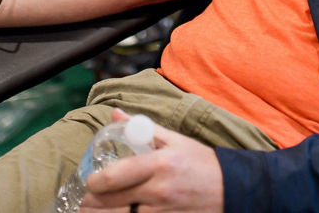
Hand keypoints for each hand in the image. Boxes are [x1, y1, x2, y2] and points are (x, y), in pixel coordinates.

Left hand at [80, 108, 222, 211]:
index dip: (95, 182)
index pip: (116, 176)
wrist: (232, 190)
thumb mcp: (175, 140)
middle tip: (86, 201)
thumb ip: (141, 129)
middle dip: (91, 203)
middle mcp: (159, 191)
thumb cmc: (200, 163)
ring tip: (91, 212)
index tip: (89, 182)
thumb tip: (114, 115)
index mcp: (159, 164)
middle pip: (112, 202)